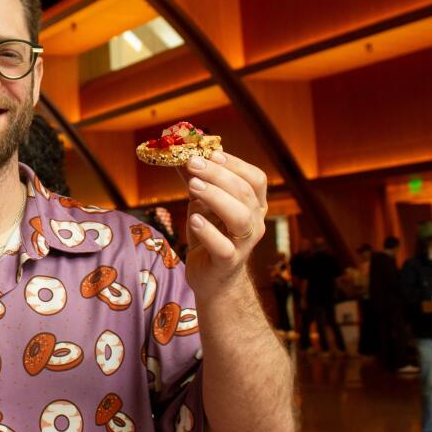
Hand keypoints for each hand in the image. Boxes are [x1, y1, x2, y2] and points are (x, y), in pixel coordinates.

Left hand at [178, 151, 267, 298]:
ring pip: (240, 217)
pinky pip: (223, 246)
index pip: (256, 178)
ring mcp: (243, 244)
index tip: (212, 154)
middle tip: (192, 163)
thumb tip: (176, 153)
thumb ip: (195, 180)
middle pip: (245, 193)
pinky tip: (194, 220)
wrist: (211, 278)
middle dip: (218, 174)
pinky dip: (208, 231)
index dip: (236, 164)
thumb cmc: (210, 235)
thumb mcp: (201, 204)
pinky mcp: (227, 262)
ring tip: (194, 186)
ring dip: (216, 197)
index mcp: (253, 205)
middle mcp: (254, 222)